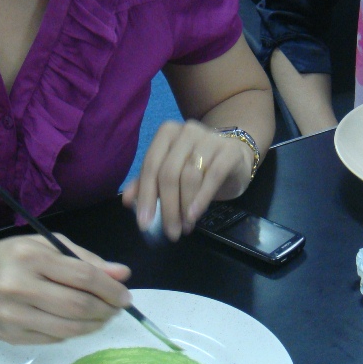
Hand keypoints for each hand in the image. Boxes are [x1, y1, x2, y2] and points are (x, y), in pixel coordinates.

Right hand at [0, 235, 131, 344]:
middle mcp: (19, 287)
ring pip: (68, 328)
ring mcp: (13, 315)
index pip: (83, 275)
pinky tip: (79, 324)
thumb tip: (121, 274)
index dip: (110, 288)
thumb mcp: (46, 246)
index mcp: (31, 257)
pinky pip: (53, 339)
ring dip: (94, 325)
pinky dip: (73, 333)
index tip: (125, 295)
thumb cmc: (10, 258)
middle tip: (118, 308)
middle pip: (77, 305)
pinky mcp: (11, 337)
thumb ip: (85, 259)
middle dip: (106, 309)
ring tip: (104, 317)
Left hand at [121, 119, 252, 241]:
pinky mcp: (230, 151)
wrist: (234, 156)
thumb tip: (127, 201)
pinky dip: (202, 198)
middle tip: (170, 232)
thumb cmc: (198, 165)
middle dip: (167, 207)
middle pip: (169, 173)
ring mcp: (210, 138)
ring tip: (185, 227)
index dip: (146, 196)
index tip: (144, 224)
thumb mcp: (171, 172)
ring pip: (190, 176)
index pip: (151, 165)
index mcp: (167, 133)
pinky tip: (195, 215)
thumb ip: (147, 183)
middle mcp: (187, 131)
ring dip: (185, 206)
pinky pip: (213, 176)